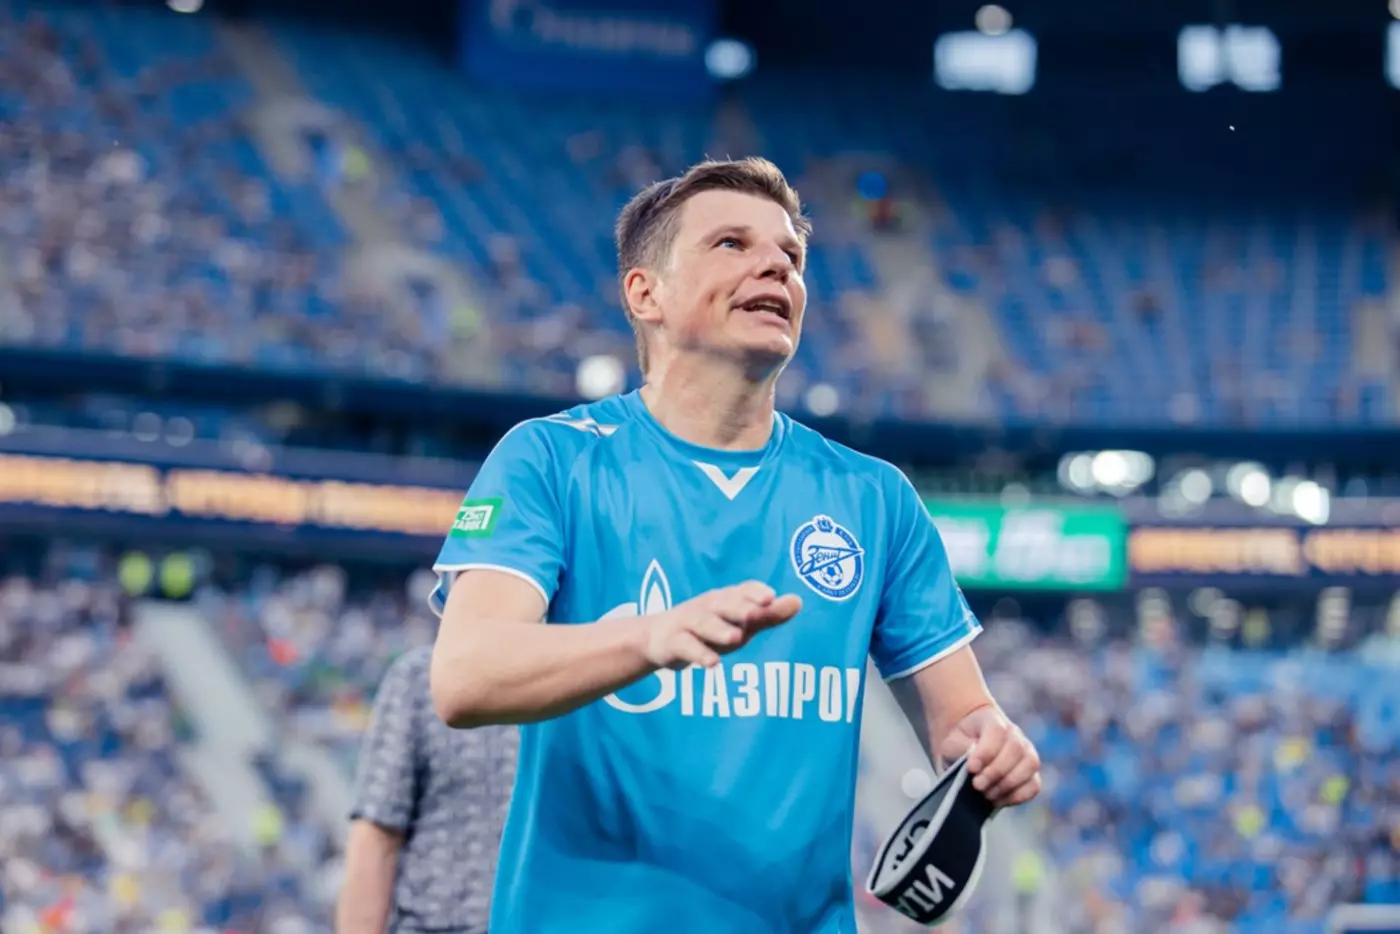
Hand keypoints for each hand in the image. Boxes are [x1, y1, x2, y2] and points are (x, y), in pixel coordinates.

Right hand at [643, 582, 801, 669]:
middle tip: (756, 614)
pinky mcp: (673, 642)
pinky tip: (712, 664)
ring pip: (704, 623)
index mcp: (726, 598)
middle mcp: (708, 606)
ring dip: (719, 629)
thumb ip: (768, 615)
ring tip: (735, 638)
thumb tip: (798, 601)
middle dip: (739, 607)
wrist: (658, 638)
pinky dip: (699, 653)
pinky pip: (686, 646)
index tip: (770, 597)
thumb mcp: (739, 623)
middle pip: (723, 603)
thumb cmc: (710, 629)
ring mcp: (689, 622)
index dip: (754, 592)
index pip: (742, 590)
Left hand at [936, 705, 1040, 807]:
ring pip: (1029, 765)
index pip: (997, 731)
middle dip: (996, 772)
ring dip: (1007, 784)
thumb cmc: (960, 745)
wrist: (969, 748)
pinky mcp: (1031, 773)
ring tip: (987, 794)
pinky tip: (999, 800)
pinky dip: (1018, 796)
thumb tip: (974, 766)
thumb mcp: (952, 743)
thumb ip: (960, 750)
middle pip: (1016, 749)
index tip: (972, 769)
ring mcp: (1027, 752)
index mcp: (993, 720)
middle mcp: (1014, 734)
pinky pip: (1034, 785)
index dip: (986, 752)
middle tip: (978, 785)